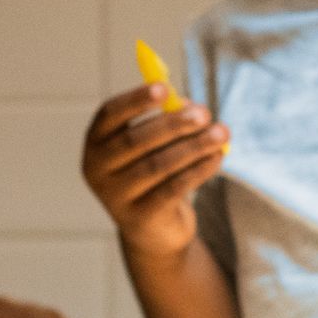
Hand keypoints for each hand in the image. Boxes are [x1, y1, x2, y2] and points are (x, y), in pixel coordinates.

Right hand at [81, 85, 229, 257]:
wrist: (153, 228)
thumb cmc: (153, 170)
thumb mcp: (155, 143)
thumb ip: (169, 120)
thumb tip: (192, 108)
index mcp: (95, 142)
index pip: (110, 114)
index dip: (136, 100)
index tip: (165, 88)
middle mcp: (97, 170)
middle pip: (135, 140)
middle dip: (174, 124)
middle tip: (205, 113)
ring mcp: (115, 197)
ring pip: (158, 165)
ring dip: (194, 146)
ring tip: (221, 133)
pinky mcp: (140, 218)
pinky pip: (173, 188)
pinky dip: (198, 170)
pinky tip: (216, 157)